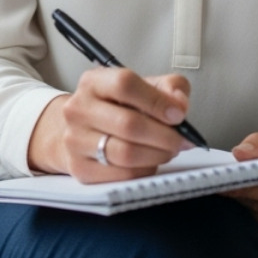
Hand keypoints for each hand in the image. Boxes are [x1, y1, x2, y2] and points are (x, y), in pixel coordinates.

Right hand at [27, 68, 190, 182]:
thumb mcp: (142, 87)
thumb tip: (179, 106)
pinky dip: (145, 170)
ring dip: (158, 154)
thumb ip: (169, 87)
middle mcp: (78, 109)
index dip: (157, 101)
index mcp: (93, 82)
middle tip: (181, 140)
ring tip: (168, 150)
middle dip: (165, 135)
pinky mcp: (81, 169)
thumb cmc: (117, 107)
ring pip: (126, 153)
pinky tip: (150, 161)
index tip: (178, 114)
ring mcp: (76, 140)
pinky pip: (123, 175)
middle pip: (129, 124)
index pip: (125, 84)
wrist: (81, 130)